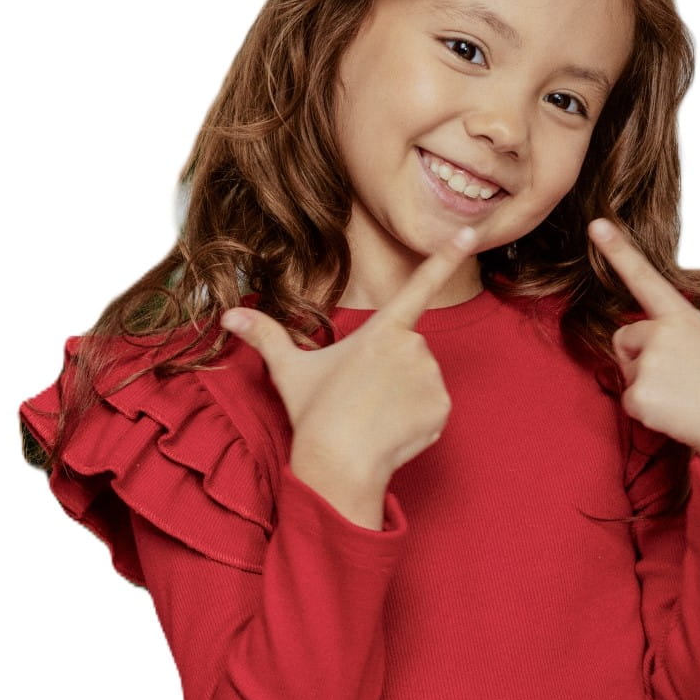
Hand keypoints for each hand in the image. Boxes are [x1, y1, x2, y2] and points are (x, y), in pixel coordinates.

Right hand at [221, 227, 478, 484]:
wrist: (339, 465)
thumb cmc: (314, 414)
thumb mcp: (289, 371)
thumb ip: (266, 337)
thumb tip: (229, 315)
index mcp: (381, 330)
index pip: (418, 286)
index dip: (445, 258)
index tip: (471, 234)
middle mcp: (412, 347)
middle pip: (409, 348)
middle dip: (392, 367)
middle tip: (362, 394)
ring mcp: (431, 379)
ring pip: (422, 378)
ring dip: (404, 393)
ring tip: (375, 415)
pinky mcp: (442, 408)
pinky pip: (434, 407)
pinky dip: (418, 419)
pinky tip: (392, 430)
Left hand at [588, 218, 699, 479]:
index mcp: (685, 317)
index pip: (645, 277)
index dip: (619, 250)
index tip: (596, 226)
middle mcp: (661, 337)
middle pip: (629, 336)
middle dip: (646, 353)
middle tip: (686, 374)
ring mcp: (648, 368)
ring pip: (629, 370)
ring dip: (648, 382)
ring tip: (687, 394)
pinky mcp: (639, 399)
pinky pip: (629, 401)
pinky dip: (649, 412)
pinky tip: (679, 414)